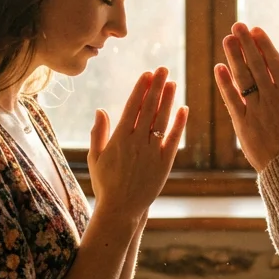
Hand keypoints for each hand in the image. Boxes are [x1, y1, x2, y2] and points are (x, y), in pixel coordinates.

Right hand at [87, 67, 187, 223]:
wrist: (121, 209)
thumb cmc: (106, 183)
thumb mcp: (96, 158)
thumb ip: (98, 133)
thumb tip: (100, 110)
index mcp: (118, 139)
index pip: (131, 107)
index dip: (140, 89)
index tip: (146, 74)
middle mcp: (136, 142)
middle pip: (148, 108)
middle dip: (156, 87)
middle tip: (162, 68)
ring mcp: (152, 152)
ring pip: (162, 120)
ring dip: (168, 100)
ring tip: (172, 82)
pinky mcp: (164, 163)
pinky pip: (173, 139)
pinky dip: (179, 124)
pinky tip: (183, 109)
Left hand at [214, 24, 278, 172]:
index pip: (274, 63)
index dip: (264, 45)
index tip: (256, 29)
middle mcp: (271, 99)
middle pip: (255, 66)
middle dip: (246, 44)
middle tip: (237, 26)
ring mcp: (255, 111)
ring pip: (242, 79)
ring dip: (234, 58)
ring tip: (227, 40)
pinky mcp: (243, 125)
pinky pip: (231, 101)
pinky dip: (224, 84)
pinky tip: (219, 68)